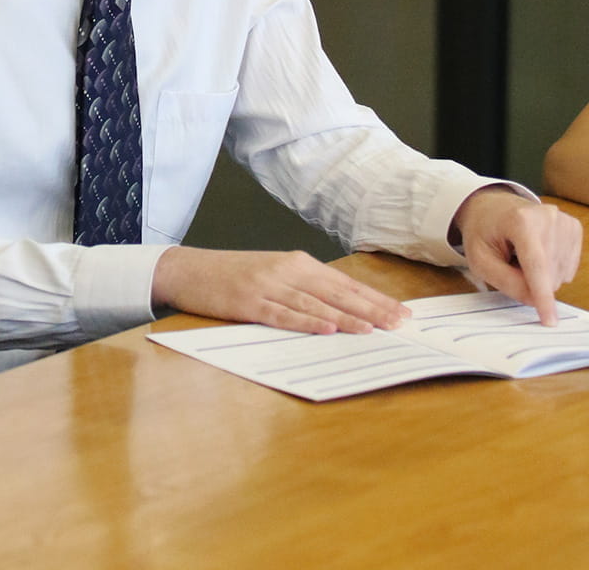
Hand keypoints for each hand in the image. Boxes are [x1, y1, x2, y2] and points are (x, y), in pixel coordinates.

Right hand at [151, 246, 410, 334]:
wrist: (189, 270)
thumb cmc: (234, 275)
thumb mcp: (273, 273)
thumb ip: (305, 287)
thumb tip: (345, 309)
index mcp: (295, 262)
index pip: (344, 283)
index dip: (375, 298)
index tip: (403, 312)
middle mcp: (285, 271)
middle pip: (336, 292)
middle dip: (371, 309)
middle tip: (399, 324)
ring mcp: (266, 286)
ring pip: (314, 304)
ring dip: (345, 317)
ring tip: (373, 329)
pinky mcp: (248, 303)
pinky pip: (282, 315)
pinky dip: (306, 322)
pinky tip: (326, 329)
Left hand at [452, 187, 582, 324]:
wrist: (492, 207)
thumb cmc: (483, 231)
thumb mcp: (479, 259)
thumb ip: (505, 281)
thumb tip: (535, 301)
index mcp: (521, 220)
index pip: (537, 266)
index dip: (543, 296)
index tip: (549, 321)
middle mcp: (548, 217)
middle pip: (548, 275)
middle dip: (528, 281)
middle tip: (509, 261)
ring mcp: (564, 222)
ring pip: (560, 275)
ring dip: (539, 275)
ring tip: (521, 254)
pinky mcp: (574, 228)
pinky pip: (567, 268)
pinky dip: (551, 269)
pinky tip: (535, 253)